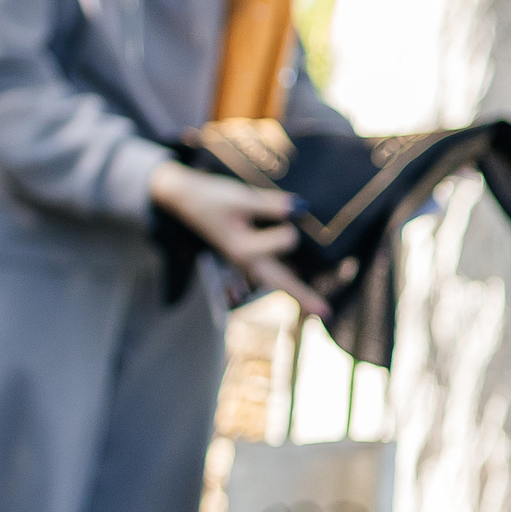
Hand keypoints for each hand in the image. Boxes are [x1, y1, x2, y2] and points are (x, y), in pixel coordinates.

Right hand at [149, 161, 330, 318]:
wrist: (183, 199)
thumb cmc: (210, 198)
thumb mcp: (239, 197)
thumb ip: (270, 205)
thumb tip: (301, 208)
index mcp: (245, 249)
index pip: (287, 240)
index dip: (290, 221)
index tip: (289, 208)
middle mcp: (246, 261)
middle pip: (281, 282)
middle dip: (304, 296)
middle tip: (327, 314)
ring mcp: (245, 261)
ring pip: (275, 280)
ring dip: (295, 289)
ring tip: (316, 303)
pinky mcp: (244, 254)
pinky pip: (269, 271)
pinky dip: (284, 276)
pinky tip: (296, 275)